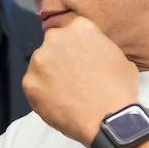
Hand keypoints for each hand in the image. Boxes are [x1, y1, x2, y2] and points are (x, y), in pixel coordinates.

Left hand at [22, 16, 137, 145]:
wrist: (108, 119)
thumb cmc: (118, 90)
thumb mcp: (120, 57)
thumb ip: (100, 49)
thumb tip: (95, 55)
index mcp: (79, 28)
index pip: (71, 34)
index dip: (75, 50)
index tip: (79, 61)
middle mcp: (55, 39)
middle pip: (53, 47)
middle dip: (60, 61)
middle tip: (73, 79)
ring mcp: (39, 60)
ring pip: (41, 66)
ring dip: (50, 77)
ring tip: (68, 94)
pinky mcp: (29, 82)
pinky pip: (33, 86)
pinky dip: (42, 95)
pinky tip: (59, 103)